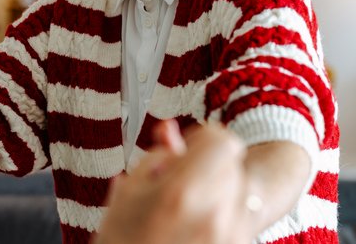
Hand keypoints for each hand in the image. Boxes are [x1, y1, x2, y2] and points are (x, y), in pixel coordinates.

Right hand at [95, 122, 251, 243]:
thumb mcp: (127, 195)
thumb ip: (154, 158)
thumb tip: (170, 132)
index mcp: (182, 193)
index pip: (222, 141)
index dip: (203, 139)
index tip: (188, 148)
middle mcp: (215, 215)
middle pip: (232, 164)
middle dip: (208, 165)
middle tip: (179, 178)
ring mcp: (232, 236)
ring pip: (238, 190)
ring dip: (216, 189)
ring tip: (183, 208)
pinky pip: (238, 217)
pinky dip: (220, 214)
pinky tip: (192, 227)